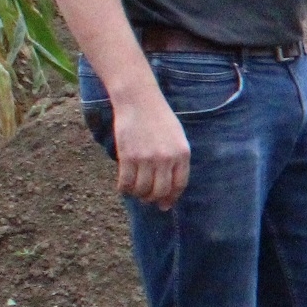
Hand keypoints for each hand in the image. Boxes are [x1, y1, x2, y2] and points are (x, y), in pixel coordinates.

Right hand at [111, 88, 190, 208]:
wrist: (139, 101)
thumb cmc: (159, 118)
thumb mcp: (177, 137)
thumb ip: (176, 158)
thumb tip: (169, 183)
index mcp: (182, 154)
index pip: (179, 185)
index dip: (171, 198)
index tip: (165, 204)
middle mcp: (166, 158)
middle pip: (160, 191)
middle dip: (153, 199)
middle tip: (147, 200)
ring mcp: (147, 158)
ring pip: (142, 189)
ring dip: (138, 195)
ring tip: (136, 191)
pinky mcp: (128, 156)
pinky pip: (126, 182)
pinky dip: (124, 189)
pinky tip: (124, 187)